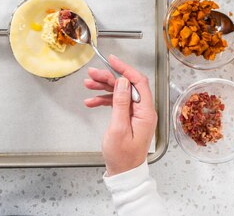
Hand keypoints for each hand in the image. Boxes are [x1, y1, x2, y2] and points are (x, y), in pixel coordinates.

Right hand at [84, 55, 156, 176]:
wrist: (123, 173)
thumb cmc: (123, 156)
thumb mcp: (118, 128)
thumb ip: (121, 103)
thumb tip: (122, 82)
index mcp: (146, 112)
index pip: (138, 82)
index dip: (125, 69)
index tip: (112, 60)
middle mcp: (143, 111)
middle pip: (127, 86)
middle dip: (109, 78)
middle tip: (92, 74)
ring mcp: (136, 115)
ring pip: (120, 93)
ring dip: (104, 88)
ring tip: (88, 85)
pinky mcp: (128, 118)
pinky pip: (117, 103)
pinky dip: (104, 100)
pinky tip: (91, 101)